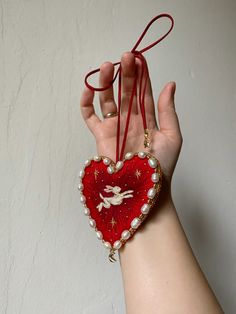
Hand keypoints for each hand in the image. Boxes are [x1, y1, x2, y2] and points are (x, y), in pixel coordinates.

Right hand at [80, 52, 181, 188]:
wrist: (145, 188)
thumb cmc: (161, 165)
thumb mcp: (172, 136)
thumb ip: (168, 111)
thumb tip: (170, 84)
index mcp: (147, 119)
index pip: (143, 93)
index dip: (142, 76)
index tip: (139, 59)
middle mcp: (129, 120)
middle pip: (125, 92)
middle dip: (125, 74)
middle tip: (125, 56)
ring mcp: (114, 127)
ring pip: (108, 100)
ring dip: (106, 83)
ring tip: (107, 66)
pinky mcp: (100, 136)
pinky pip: (89, 117)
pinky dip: (86, 104)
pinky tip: (88, 89)